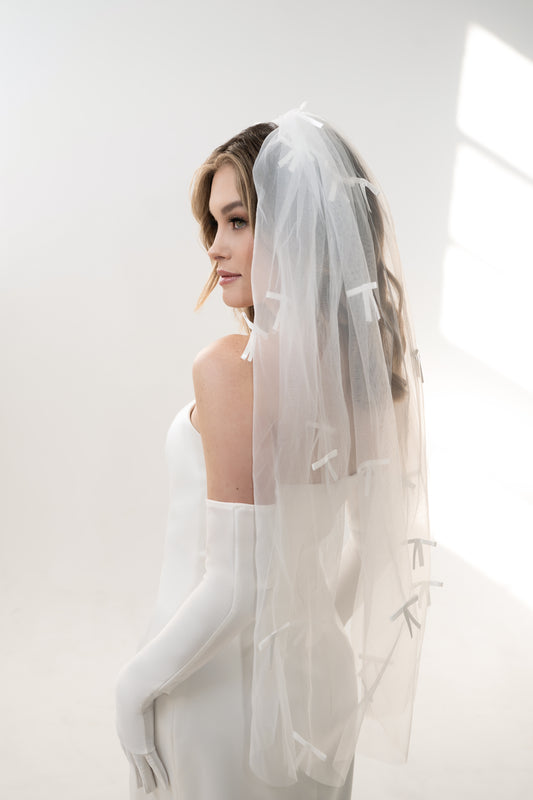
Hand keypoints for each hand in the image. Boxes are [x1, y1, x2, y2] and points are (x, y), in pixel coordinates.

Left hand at [115, 666, 169, 793]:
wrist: (131, 688)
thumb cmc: (135, 682)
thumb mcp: (138, 686)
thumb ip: (145, 686)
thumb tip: (151, 677)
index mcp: (123, 725)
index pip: (129, 744)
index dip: (133, 755)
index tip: (135, 762)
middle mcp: (126, 738)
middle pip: (133, 761)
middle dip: (137, 773)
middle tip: (141, 784)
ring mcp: (135, 744)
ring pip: (143, 768)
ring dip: (148, 780)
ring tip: (150, 790)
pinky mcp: (145, 746)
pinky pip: (154, 764)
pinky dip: (159, 774)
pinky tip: (164, 782)